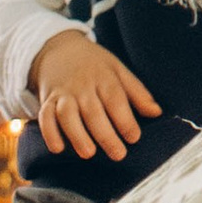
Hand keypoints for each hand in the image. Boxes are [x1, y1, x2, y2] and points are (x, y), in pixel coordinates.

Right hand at [31, 30, 161, 164]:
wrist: (58, 48)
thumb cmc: (94, 65)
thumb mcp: (118, 70)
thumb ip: (137, 92)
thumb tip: (156, 113)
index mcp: (104, 77)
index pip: (115, 99)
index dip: (125, 119)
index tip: (134, 137)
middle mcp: (83, 86)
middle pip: (93, 111)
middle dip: (105, 134)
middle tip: (118, 154)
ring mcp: (64, 93)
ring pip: (67, 114)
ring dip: (77, 135)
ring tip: (89, 154)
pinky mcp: (47, 100)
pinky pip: (45, 116)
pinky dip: (49, 133)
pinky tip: (58, 148)